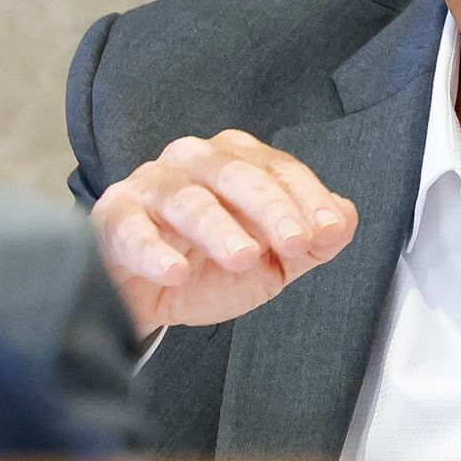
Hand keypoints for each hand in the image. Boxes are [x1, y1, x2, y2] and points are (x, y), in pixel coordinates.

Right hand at [90, 130, 357, 334]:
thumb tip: (346, 218)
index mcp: (237, 161)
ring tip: (244, 258)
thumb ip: (311, 241)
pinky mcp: (114, 218)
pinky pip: (131, 229)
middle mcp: (194, 162)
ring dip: (219, 228)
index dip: (309, 199)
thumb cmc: (205, 267)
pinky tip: (175, 271)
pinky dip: (154, 250)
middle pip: (237, 175)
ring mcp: (151, 186)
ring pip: (187, 199)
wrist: (141, 298)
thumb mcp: (270, 261)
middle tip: (297, 242)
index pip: (279, 170)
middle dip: (272, 208)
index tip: (330, 230)